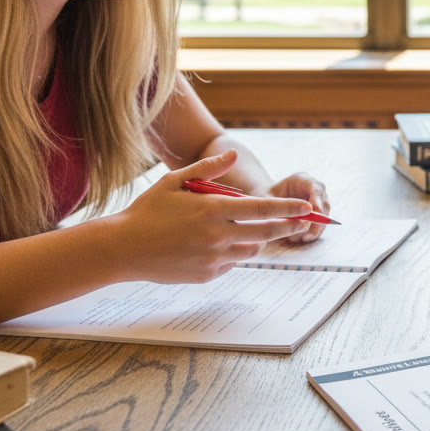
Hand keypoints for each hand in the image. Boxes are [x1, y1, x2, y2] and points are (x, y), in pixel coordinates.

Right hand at [109, 151, 315, 282]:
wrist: (122, 249)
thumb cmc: (148, 211)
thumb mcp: (174, 182)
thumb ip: (207, 169)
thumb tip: (233, 155)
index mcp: (212, 209)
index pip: (262, 209)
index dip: (288, 208)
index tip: (307, 207)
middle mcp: (216, 235)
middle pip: (265, 233)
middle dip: (288, 227)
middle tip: (303, 223)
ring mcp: (212, 258)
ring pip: (250, 250)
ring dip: (257, 240)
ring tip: (255, 230)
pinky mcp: (207, 275)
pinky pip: (231, 263)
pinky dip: (234, 253)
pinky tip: (220, 244)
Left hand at [260, 172, 330, 244]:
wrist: (265, 198)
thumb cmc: (264, 196)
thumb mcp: (265, 198)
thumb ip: (277, 206)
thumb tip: (293, 219)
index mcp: (302, 180)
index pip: (316, 188)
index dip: (317, 201)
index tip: (315, 214)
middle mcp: (313, 189)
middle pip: (324, 205)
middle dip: (317, 221)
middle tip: (306, 235)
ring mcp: (317, 201)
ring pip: (323, 217)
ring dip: (314, 230)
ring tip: (297, 239)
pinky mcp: (316, 213)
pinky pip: (319, 225)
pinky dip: (311, 233)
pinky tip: (298, 239)